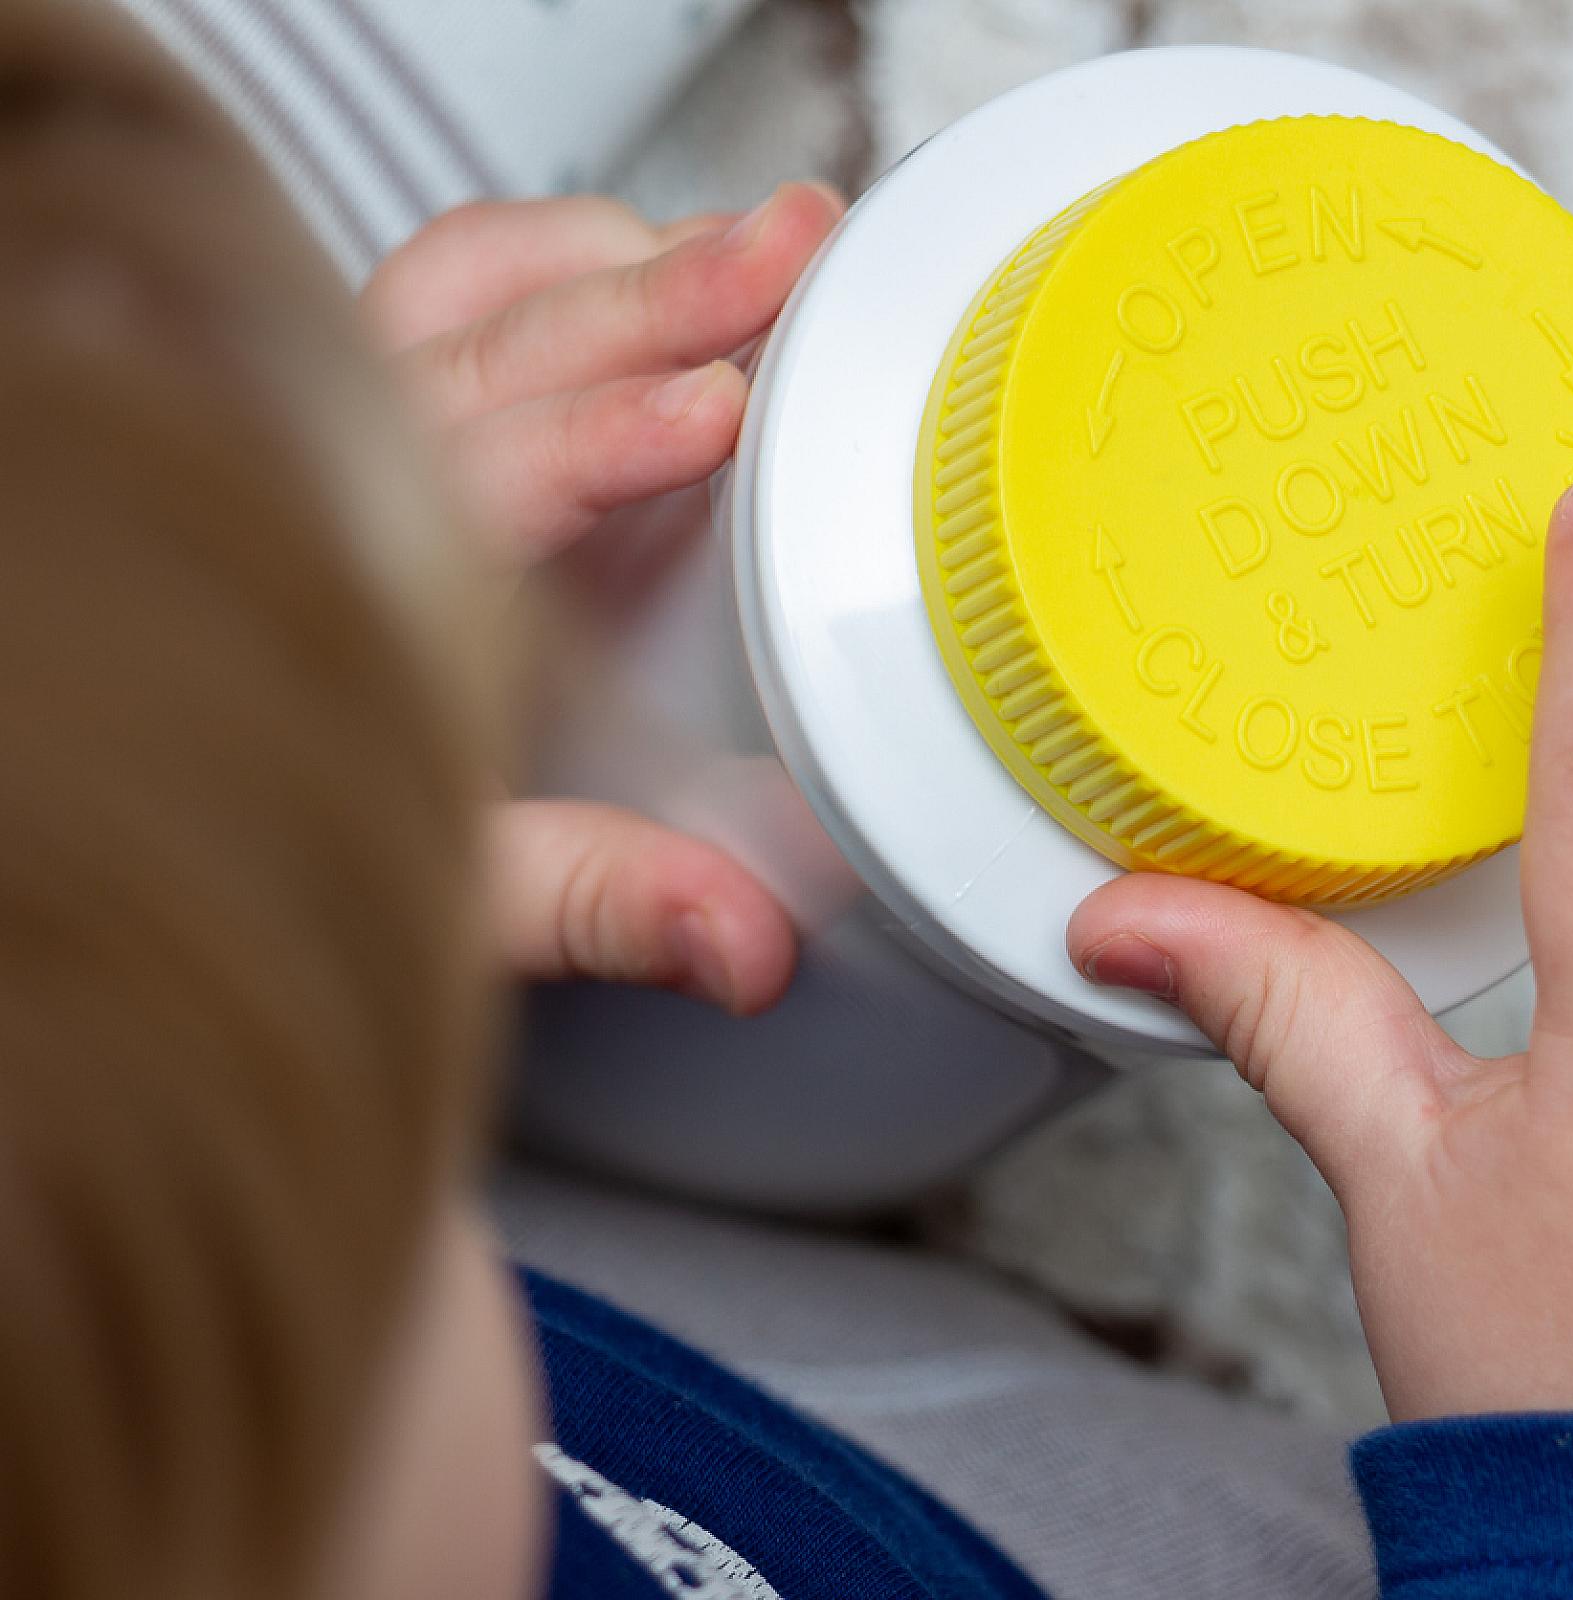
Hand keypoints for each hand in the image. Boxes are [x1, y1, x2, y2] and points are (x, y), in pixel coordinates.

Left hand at [365, 187, 840, 1011]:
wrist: (219, 767)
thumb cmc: (336, 812)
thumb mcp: (465, 883)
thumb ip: (602, 898)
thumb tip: (747, 942)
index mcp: (370, 578)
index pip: (486, 481)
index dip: (601, 438)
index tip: (714, 409)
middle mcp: (344, 469)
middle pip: (492, 343)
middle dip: (655, 291)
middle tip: (790, 250)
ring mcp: (357, 411)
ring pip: (468, 283)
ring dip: (619, 255)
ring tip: (762, 240)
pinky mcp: (384, 385)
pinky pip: (457, 274)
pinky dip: (567, 249)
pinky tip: (667, 252)